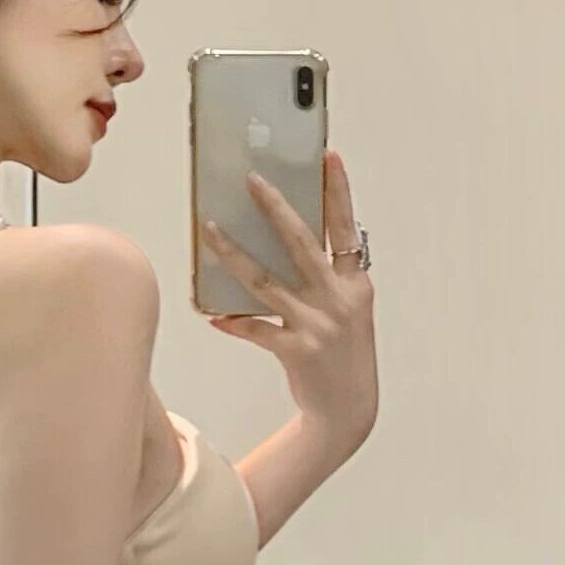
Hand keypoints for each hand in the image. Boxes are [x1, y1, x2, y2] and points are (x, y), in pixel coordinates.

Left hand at [199, 148, 377, 451]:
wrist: (348, 408)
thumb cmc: (344, 353)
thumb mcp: (348, 310)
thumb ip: (327, 279)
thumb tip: (283, 243)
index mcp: (355, 284)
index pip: (344, 227)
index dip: (338, 191)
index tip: (328, 156)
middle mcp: (338, 299)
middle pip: (301, 243)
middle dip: (275, 207)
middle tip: (252, 179)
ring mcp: (318, 324)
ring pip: (266, 281)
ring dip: (233, 254)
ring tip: (209, 230)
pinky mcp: (297, 350)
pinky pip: (256, 329)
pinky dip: (232, 321)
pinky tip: (210, 315)